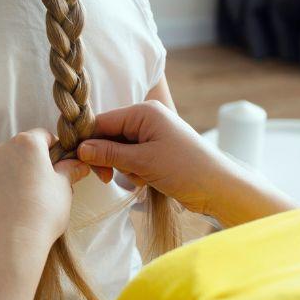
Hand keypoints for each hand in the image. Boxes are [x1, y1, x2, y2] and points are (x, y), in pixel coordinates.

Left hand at [0, 129, 89, 257]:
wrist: (10, 244)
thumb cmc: (43, 212)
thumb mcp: (64, 189)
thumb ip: (69, 170)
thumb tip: (78, 164)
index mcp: (26, 144)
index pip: (43, 136)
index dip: (53, 150)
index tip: (59, 167)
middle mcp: (0, 150)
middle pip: (19, 151)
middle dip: (30, 165)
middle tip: (42, 189)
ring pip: (0, 169)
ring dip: (10, 179)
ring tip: (21, 204)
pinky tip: (4, 213)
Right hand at [77, 101, 292, 223]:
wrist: (218, 188)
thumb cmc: (185, 168)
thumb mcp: (143, 161)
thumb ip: (109, 154)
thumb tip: (80, 149)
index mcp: (144, 112)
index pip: (103, 122)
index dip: (89, 141)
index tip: (80, 162)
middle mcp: (147, 118)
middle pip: (109, 135)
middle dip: (108, 157)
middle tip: (108, 178)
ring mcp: (152, 135)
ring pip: (119, 150)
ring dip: (123, 167)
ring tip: (140, 177)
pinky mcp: (156, 151)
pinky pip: (132, 158)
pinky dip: (133, 171)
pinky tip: (146, 180)